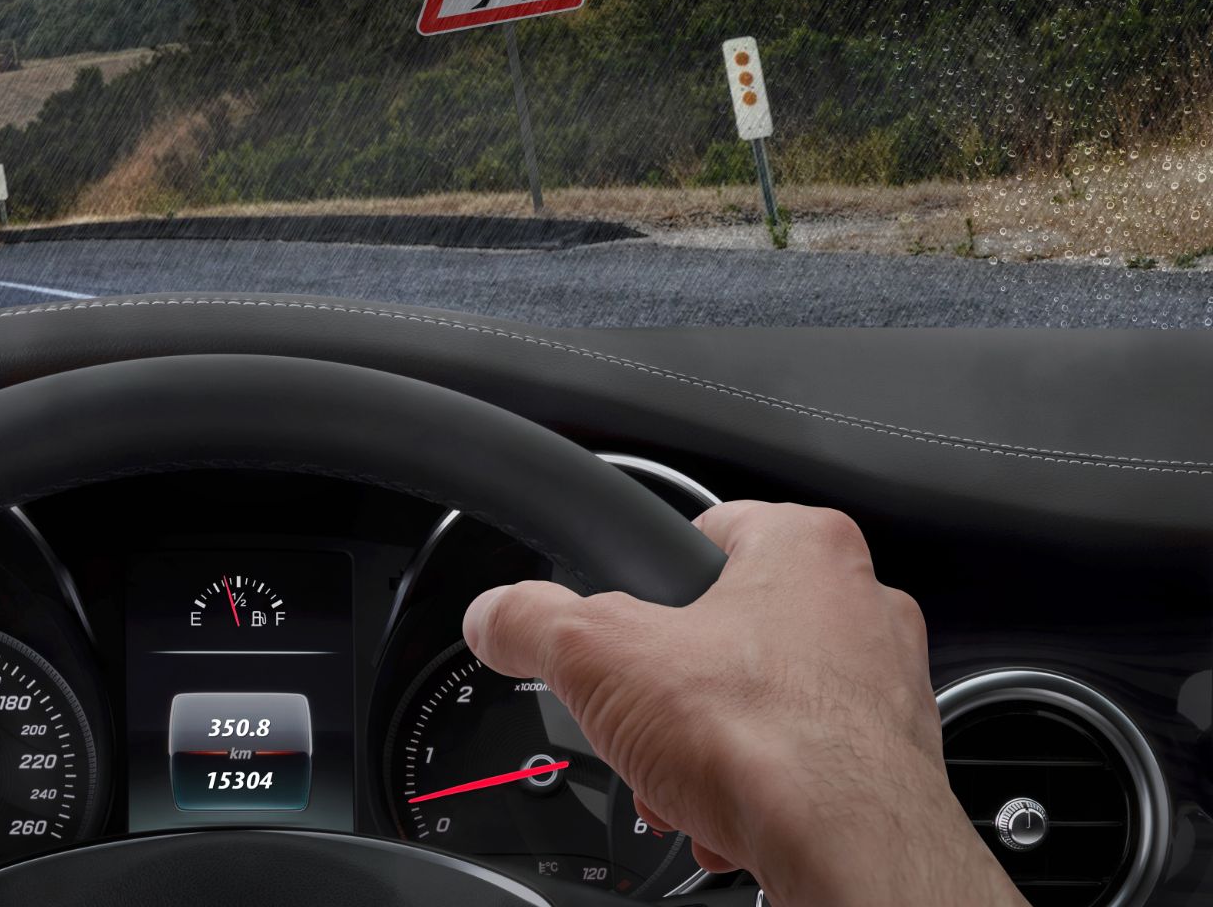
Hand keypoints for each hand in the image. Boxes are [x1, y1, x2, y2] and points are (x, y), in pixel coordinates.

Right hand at [463, 501, 1025, 906]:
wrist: (849, 850)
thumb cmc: (766, 741)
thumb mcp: (596, 656)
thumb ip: (531, 622)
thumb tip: (496, 615)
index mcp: (804, 547)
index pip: (704, 533)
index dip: (645, 585)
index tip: (619, 628)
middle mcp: (859, 604)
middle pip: (724, 632)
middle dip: (671, 690)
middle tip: (641, 722)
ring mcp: (884, 685)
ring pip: (761, 703)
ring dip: (707, 747)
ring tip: (679, 781)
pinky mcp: (889, 762)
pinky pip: (800, 763)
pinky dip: (755, 790)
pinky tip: (722, 816)